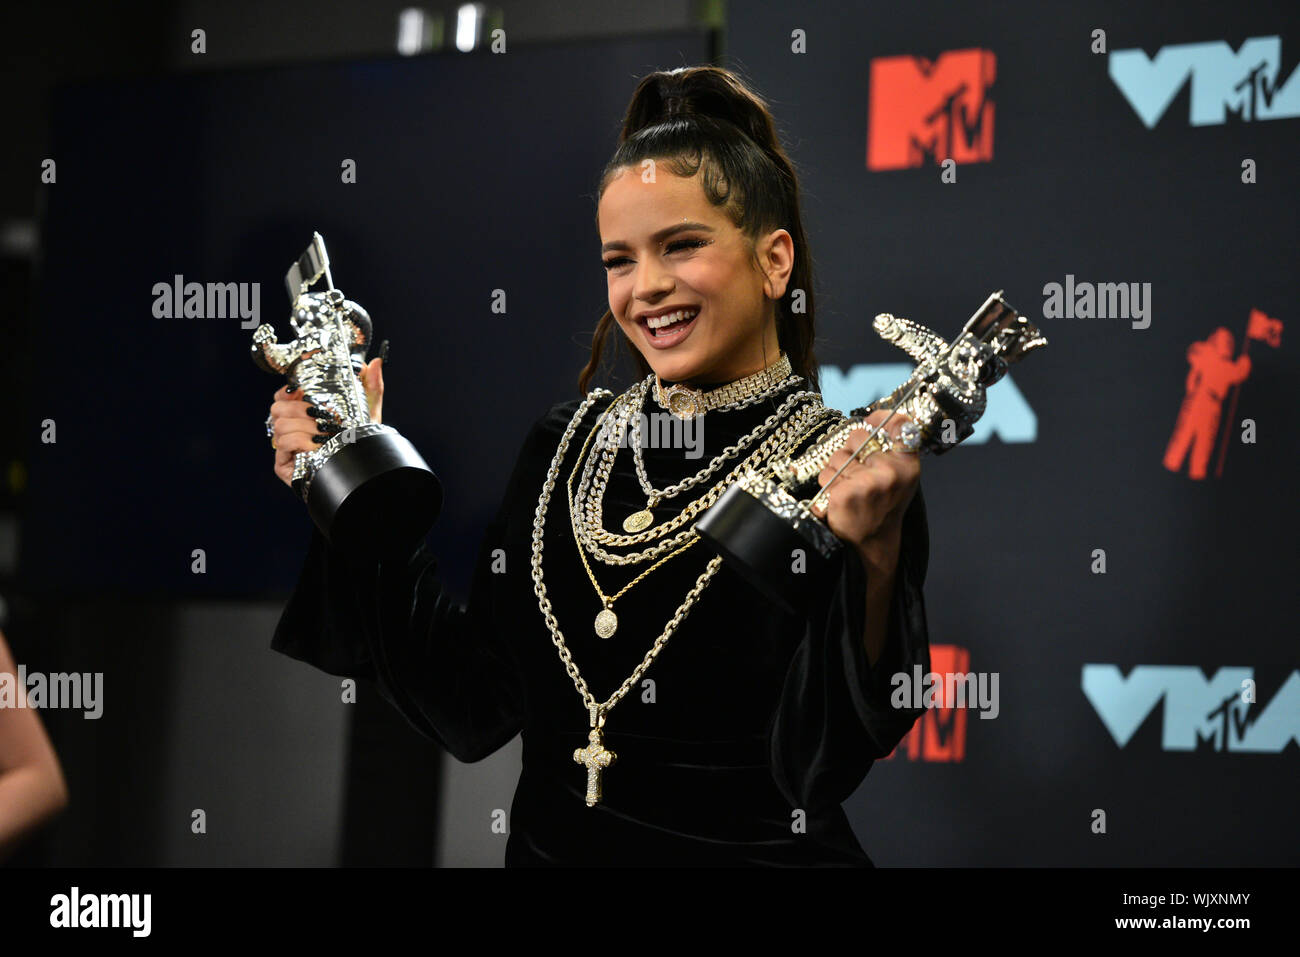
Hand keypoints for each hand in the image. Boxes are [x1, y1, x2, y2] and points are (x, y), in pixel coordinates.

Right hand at [267, 356, 384, 488]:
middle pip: (277, 408)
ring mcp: (285, 447)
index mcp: (303, 414)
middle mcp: (291, 429)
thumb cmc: (360, 441)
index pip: (282, 397)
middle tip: (320, 416)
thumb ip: (372, 386)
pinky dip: (299, 441)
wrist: (363, 471)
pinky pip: (283, 443)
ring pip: (279, 425)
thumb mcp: (369, 411)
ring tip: (324, 434)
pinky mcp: (283, 464)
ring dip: (304, 427)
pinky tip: (316, 446)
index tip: (301, 390)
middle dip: (298, 409)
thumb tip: (375, 362)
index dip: (287, 391)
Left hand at [811, 409, 920, 568]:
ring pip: (838, 456)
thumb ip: (890, 451)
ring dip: (837, 469)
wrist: (872, 543)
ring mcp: (868, 482)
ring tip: (849, 488)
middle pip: (857, 436)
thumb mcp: (898, 478)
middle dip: (851, 449)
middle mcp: (891, 471)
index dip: (882, 416)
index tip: (873, 418)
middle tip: (858, 472)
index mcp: (908, 465)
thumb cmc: (882, 508)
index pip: (901, 425)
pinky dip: (827, 484)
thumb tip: (870, 423)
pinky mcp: (846, 492)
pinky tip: (838, 498)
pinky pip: (826, 473)